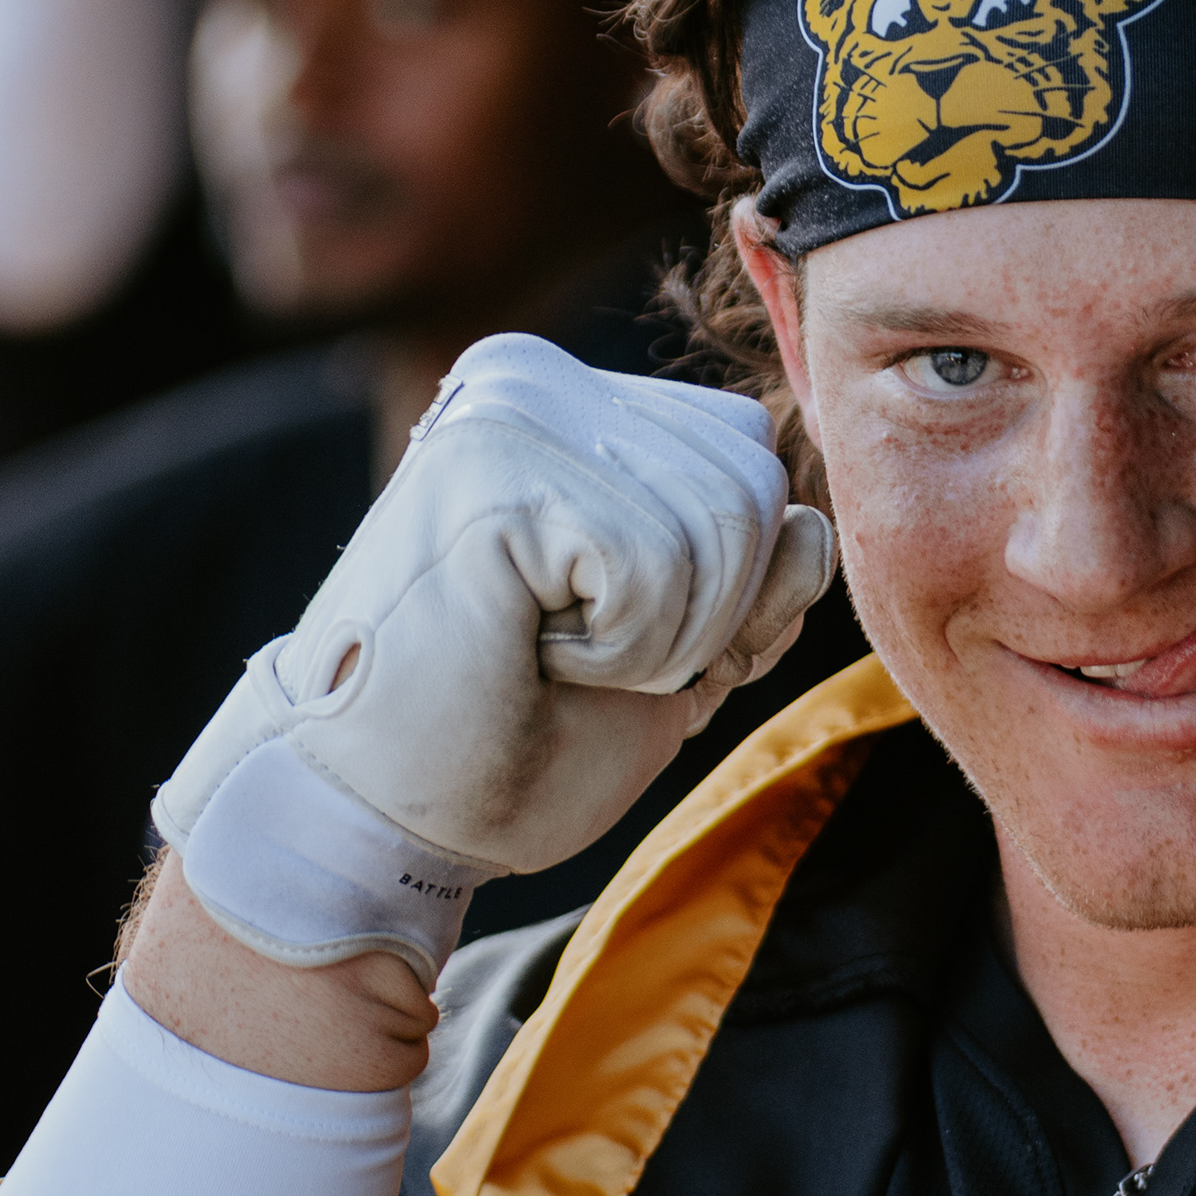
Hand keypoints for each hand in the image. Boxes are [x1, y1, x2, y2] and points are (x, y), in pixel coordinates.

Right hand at [153, 334, 832, 975]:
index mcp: (576, 404)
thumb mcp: (682, 657)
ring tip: (550, 655)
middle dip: (706, 619)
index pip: (752, 458)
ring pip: (723, 528)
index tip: (617, 642)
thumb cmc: (520, 740)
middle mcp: (541, 378)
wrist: (384, 816)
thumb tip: (810, 528)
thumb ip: (756, 586)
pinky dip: (622, 651)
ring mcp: (512, 411)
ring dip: (660, 643)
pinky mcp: (492, 470)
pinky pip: (658, 568)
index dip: (730, 589)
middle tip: (581, 659)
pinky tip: (529, 654)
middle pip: (755, 488)